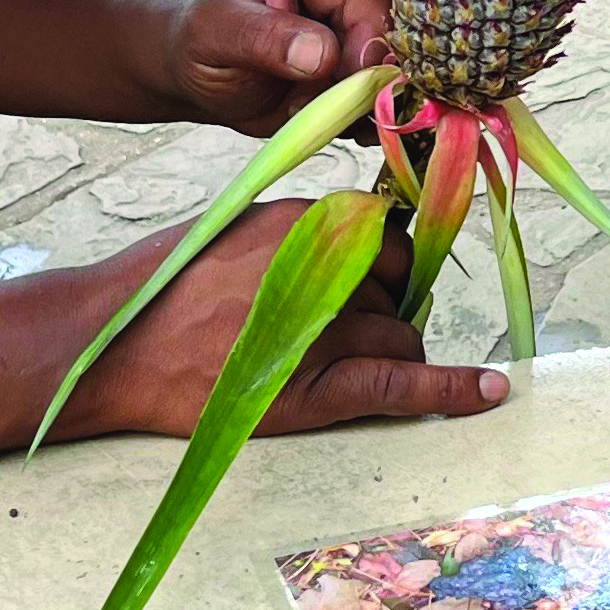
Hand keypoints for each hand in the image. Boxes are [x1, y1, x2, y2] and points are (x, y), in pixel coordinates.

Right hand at [50, 202, 504, 435]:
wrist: (117, 345)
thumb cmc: (173, 287)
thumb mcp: (245, 226)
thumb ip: (309, 230)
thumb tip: (373, 235)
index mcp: (311, 218)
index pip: (388, 234)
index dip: (382, 261)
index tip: (371, 276)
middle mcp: (331, 264)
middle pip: (402, 286)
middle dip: (384, 305)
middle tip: (328, 326)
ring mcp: (329, 326)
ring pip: (404, 334)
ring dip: (387, 348)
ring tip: (324, 361)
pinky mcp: (319, 387)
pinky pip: (406, 384)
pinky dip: (456, 389)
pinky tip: (492, 391)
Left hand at [168, 0, 424, 132]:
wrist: (201, 83)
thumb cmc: (202, 38)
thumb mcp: (219, 31)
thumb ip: (266, 38)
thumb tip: (322, 54)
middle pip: (397, 16)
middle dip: (378, 58)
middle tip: (345, 87)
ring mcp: (361, 33)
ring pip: (401, 61)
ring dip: (375, 95)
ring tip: (326, 110)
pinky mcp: (365, 75)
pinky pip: (392, 96)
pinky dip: (375, 118)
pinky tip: (343, 127)